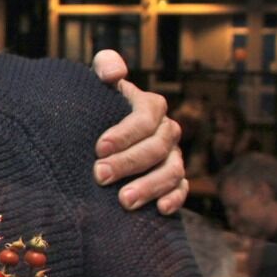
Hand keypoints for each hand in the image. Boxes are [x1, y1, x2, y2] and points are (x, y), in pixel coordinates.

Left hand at [90, 50, 186, 214]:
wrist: (96, 134)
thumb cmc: (95, 106)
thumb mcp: (96, 82)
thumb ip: (105, 66)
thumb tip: (115, 72)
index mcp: (150, 106)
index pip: (145, 118)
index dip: (124, 133)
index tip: (98, 148)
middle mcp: (166, 130)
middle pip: (156, 147)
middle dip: (129, 163)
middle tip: (100, 176)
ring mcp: (172, 155)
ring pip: (172, 170)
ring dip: (150, 186)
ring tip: (124, 201)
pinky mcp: (173, 179)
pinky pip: (182, 189)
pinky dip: (174, 199)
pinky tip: (160, 211)